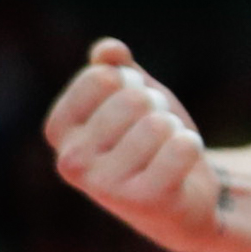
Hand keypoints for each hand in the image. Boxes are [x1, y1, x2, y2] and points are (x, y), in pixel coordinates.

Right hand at [44, 39, 222, 251]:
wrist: (182, 200)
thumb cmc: (151, 142)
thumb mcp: (133, 97)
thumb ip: (117, 69)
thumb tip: (108, 49)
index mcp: (59, 130)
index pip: (100, 77)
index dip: (132, 83)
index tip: (135, 107)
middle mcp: (70, 160)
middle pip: (132, 98)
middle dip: (158, 108)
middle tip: (156, 134)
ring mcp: (102, 185)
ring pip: (158, 124)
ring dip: (174, 130)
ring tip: (166, 151)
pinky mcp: (141, 202)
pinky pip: (181, 148)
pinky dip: (191, 147)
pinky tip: (181, 165)